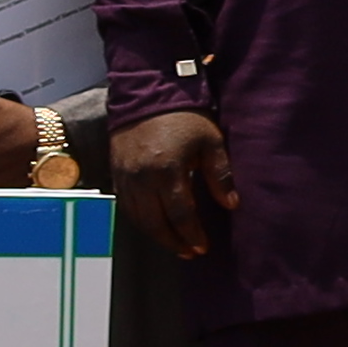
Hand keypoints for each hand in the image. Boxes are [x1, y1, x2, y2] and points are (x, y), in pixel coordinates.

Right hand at [109, 105, 235, 258]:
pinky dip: (139, 220)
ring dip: (156, 235)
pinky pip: (125, 205)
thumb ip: (220, 175)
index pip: (180, 214)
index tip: (202, 248)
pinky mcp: (115, 172)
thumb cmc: (184, 117)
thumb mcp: (210, 141)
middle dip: (172, 242)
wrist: (147, 94)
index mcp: (167, 171)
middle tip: (188, 253)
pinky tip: (153, 225)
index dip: (191, 234)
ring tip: (174, 244)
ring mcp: (125, 176)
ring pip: (137, 218)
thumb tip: (231, 204)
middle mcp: (141, 178)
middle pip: (154, 223)